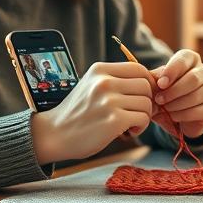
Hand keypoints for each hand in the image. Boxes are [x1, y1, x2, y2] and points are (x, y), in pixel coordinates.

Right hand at [30, 61, 152, 164]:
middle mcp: (104, 82)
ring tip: (129, 123)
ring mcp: (109, 100)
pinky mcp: (113, 120)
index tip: (140, 97)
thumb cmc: (77, 113)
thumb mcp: (91, 86)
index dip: (146, 83)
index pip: (138, 69)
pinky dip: (140, 127)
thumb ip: (115, 80)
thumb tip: (148, 81)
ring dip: (143, 116)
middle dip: (146, 101)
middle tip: (135, 113)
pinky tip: (127, 131)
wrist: (54, 134)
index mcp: (100, 69)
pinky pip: (142, 118)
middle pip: (146, 85)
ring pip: (146, 103)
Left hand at [150, 49, 202, 139]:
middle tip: (159, 99)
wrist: (178, 115)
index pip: (184, 59)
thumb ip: (154, 78)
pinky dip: (183, 115)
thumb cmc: (166, 92)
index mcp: (190, 59)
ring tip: (164, 109)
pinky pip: (200, 110)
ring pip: (197, 95)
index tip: (160, 84)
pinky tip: (173, 116)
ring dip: (177, 104)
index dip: (172, 71)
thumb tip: (148, 77)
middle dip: (173, 91)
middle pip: (193, 79)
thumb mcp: (158, 83)